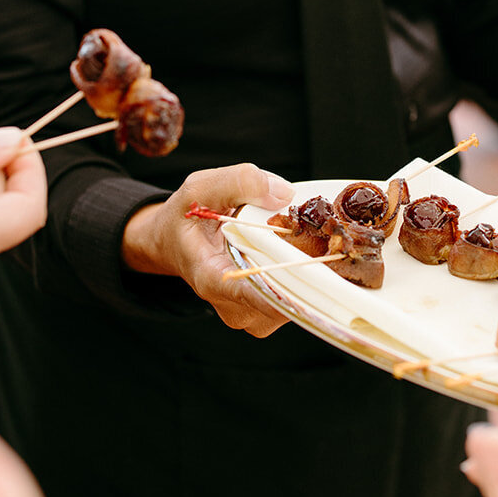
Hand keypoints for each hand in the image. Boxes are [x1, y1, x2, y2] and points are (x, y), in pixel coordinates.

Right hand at [121, 162, 294, 336]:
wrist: (174, 241)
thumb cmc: (186, 217)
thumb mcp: (201, 188)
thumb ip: (240, 183)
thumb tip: (285, 194)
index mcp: (211, 278)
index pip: (251, 293)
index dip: (282, 288)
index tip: (310, 272)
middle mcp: (233, 305)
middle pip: (283, 299)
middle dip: (306, 268)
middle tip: (323, 237)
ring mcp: (252, 314)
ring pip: (296, 302)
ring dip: (308, 270)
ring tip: (303, 239)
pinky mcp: (266, 313)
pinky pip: (297, 300)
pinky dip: (306, 275)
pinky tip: (299, 251)